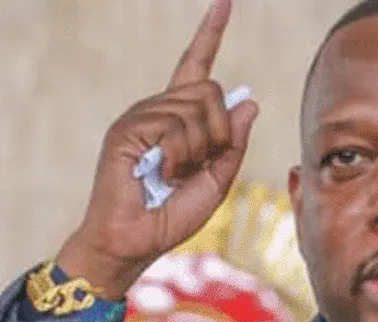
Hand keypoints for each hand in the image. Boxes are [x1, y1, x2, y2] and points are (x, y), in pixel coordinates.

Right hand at [56, 0, 257, 299]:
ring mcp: (141, 116)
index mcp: (179, 119)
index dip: (211, 33)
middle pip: (212, 91)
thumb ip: (233, 143)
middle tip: (197, 166)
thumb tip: (250, 101)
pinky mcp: (127, 128)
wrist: (134, 242)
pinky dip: (177, 156)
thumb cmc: (170, 217)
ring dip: (197, 150)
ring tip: (172, 176)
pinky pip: (174, 127)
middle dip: (219, 132)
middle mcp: (158, 110)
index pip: (197, 66)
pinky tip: (160, 174)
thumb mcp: (216, 182)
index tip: (225, 2)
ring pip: (197, 109)